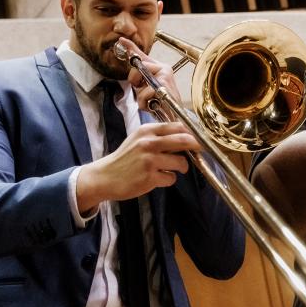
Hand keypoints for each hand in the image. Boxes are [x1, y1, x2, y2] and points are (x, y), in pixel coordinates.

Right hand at [76, 122, 201, 211]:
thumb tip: (185, 136)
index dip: (192, 132)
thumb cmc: (124, 159)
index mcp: (146, 131)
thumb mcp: (138, 140)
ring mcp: (149, 160)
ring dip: (181, 167)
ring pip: (181, 162)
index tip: (199, 137)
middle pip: (184, 140)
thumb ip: (158, 136)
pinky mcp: (150, 177)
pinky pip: (171, 178)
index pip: (177, 126)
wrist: (105, 177)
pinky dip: (168, 179)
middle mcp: (148, 143)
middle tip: (200, 150)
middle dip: (196, 146)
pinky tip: (158, 178)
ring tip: (172, 169)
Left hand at [116, 37, 183, 109]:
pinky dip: (145, 100)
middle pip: (139, 65)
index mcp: (159, 68)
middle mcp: (163, 68)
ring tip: (149, 101)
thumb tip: (132, 69)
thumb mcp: (146, 90)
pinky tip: (153, 104)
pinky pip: (147, 90)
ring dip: (141, 94)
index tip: (121, 40)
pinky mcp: (165, 84)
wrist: (175, 115)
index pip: (142, 56)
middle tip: (141, 91)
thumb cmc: (161, 103)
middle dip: (134, 80)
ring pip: (142, 76)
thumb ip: (140, 80)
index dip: (130, 47)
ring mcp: (165, 75)